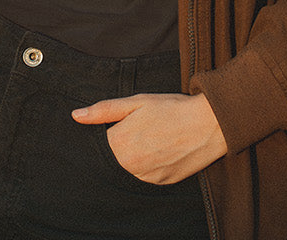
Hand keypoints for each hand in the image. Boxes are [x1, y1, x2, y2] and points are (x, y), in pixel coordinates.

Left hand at [72, 92, 227, 184]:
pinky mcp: (163, 182)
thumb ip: (103, 111)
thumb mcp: (135, 103)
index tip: (124, 125)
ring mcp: (148, 177)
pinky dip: (150, 164)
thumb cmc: (171, 109)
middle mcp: (131, 166)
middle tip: (143, 130)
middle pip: (115, 157)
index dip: (111, 132)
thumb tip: (76, 116)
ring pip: (131, 168)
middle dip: (123, 144)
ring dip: (136, 156)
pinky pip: (147, 175)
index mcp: (119, 145)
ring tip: (154, 138)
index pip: (101, 143)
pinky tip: (162, 150)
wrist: (210, 123)